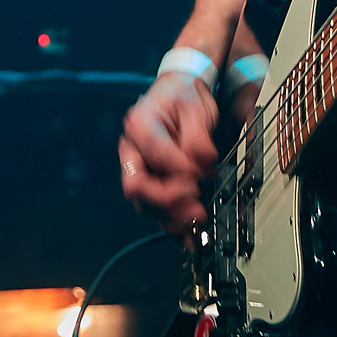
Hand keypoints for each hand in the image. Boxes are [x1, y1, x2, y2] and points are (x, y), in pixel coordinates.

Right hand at [119, 73, 219, 231]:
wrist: (181, 98)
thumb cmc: (184, 99)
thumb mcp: (196, 108)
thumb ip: (198, 138)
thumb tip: (202, 165)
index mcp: (139, 125)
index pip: (155, 154)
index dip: (181, 167)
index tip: (204, 171)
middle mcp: (132, 151)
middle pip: (138, 187)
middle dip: (169, 200)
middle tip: (196, 204)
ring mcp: (139, 172)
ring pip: (145, 205)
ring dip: (172, 218)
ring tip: (198, 220)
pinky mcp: (151, 186)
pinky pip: (156, 213)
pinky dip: (172, 227)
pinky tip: (189, 238)